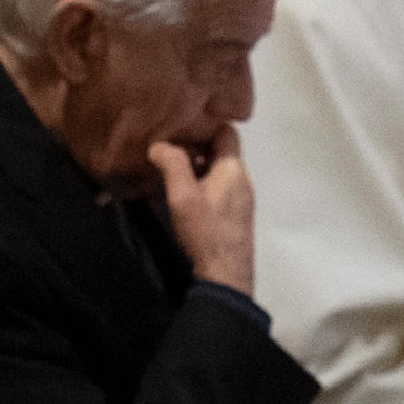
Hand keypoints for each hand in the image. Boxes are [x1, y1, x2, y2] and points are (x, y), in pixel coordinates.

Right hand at [146, 127, 257, 294]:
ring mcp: (242, 198)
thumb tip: (159, 144)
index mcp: (234, 168)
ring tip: (172, 176)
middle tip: (168, 154)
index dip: (203, 126)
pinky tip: (185, 198)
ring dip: (197, 168)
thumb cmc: (206, 232)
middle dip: (195, 148)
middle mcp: (243, 179)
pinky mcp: (237, 215)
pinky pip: (221, 188)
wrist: (226, 276)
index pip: (226, 130)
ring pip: (220, 170)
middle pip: (221, 150)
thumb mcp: (183, 196)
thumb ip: (172, 165)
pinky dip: (204, 185)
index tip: (179, 131)